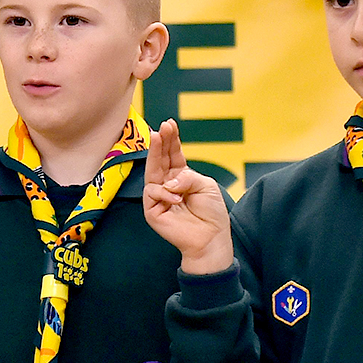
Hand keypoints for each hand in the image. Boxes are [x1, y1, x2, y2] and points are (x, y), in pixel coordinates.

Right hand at [142, 119, 233, 273]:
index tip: (169, 124)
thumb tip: (169, 182)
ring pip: (151, 172)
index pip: (173, 154)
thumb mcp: (206, 185)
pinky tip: (176, 199)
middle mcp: (167, 184)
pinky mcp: (151, 209)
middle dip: (158, 143)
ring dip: (156, 157)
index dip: (170, 140)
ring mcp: (158, 196)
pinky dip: (164, 192)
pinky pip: (152, 192)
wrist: (210, 238)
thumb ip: (187, 176)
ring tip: (167, 158)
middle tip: (159, 129)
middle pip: (159, 160)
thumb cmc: (211, 213)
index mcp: (181, 177)